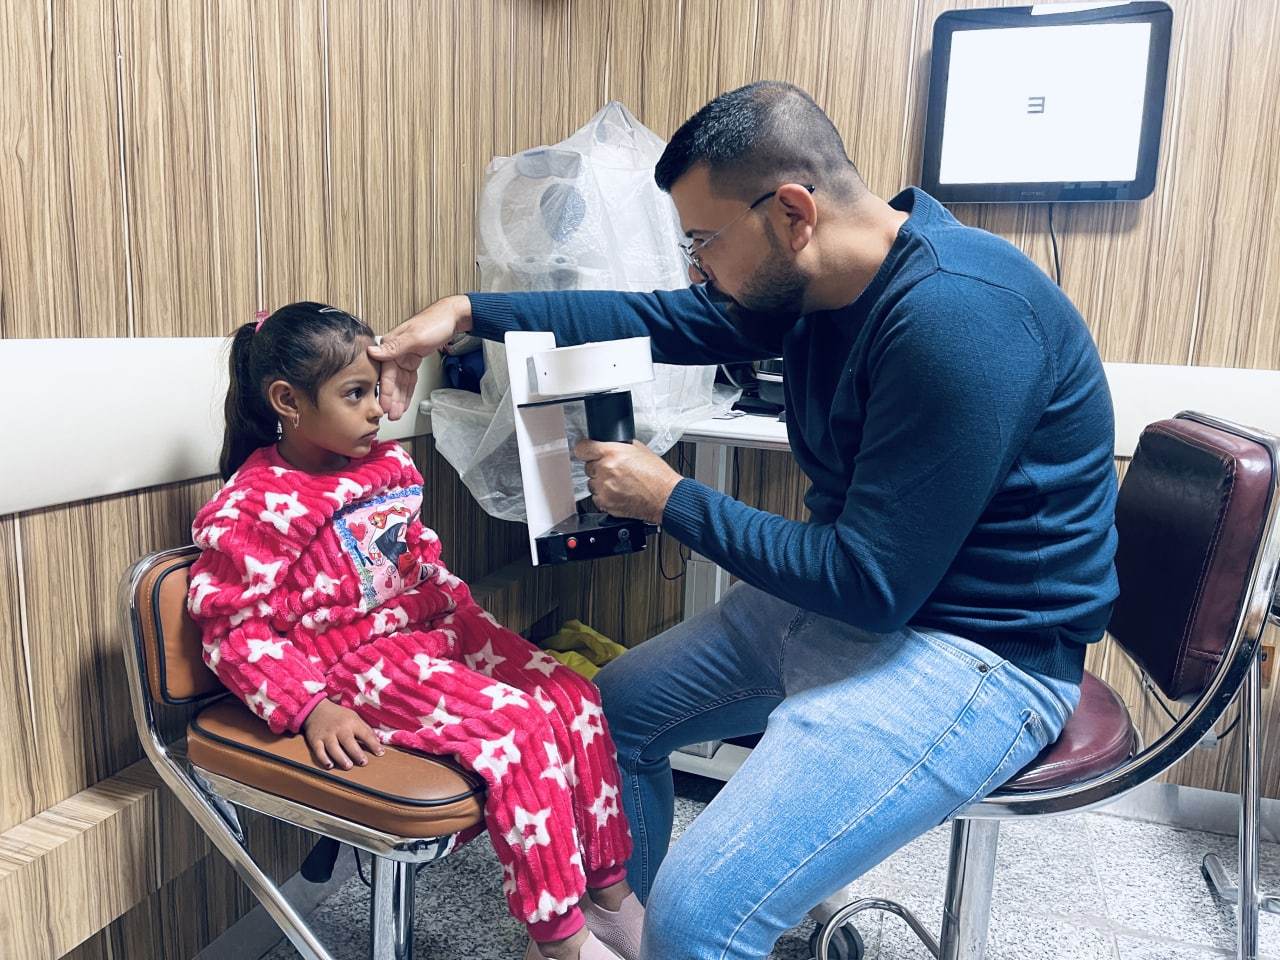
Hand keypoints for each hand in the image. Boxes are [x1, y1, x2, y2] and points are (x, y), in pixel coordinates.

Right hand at [301, 699, 385, 769]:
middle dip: (356, 752)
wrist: (316, 709)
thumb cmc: (339, 716)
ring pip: (333, 747)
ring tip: (348, 766)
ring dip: (341, 757)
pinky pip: (318, 751)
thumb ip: (365, 730)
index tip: (380, 753)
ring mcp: (326, 735)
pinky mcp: (315, 740)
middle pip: (348, 741)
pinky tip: (330, 765)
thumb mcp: (354, 718)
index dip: (373, 744)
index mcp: (351, 722)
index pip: (364, 733)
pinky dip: (324, 759)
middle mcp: (339, 728)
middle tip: (363, 763)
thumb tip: (378, 744)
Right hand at [368, 295, 472, 419]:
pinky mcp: (412, 360)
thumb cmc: (434, 322)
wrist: (451, 318)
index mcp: (390, 344)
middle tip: (391, 415)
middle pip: (391, 380)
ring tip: (396, 413)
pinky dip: (406, 391)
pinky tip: (403, 402)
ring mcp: (403, 356)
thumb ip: (394, 347)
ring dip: (398, 398)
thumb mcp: (415, 336)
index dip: (385, 390)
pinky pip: (408, 379)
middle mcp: (394, 351)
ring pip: (399, 382)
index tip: (384, 405)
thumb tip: (372, 351)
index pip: (386, 373)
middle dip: (391, 399)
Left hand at [574, 440, 682, 523]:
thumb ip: (619, 447)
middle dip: (599, 468)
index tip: (587, 452)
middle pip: (588, 466)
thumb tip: (608, 446)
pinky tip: (619, 493)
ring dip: (601, 483)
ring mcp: (604, 488)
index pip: (582, 448)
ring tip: (619, 484)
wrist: (665, 497)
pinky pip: (596, 498)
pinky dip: (605, 496)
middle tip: (615, 471)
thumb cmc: (657, 476)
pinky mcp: (605, 503)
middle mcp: (605, 470)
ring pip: (592, 483)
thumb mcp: (640, 450)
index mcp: (612, 453)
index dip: (585, 450)